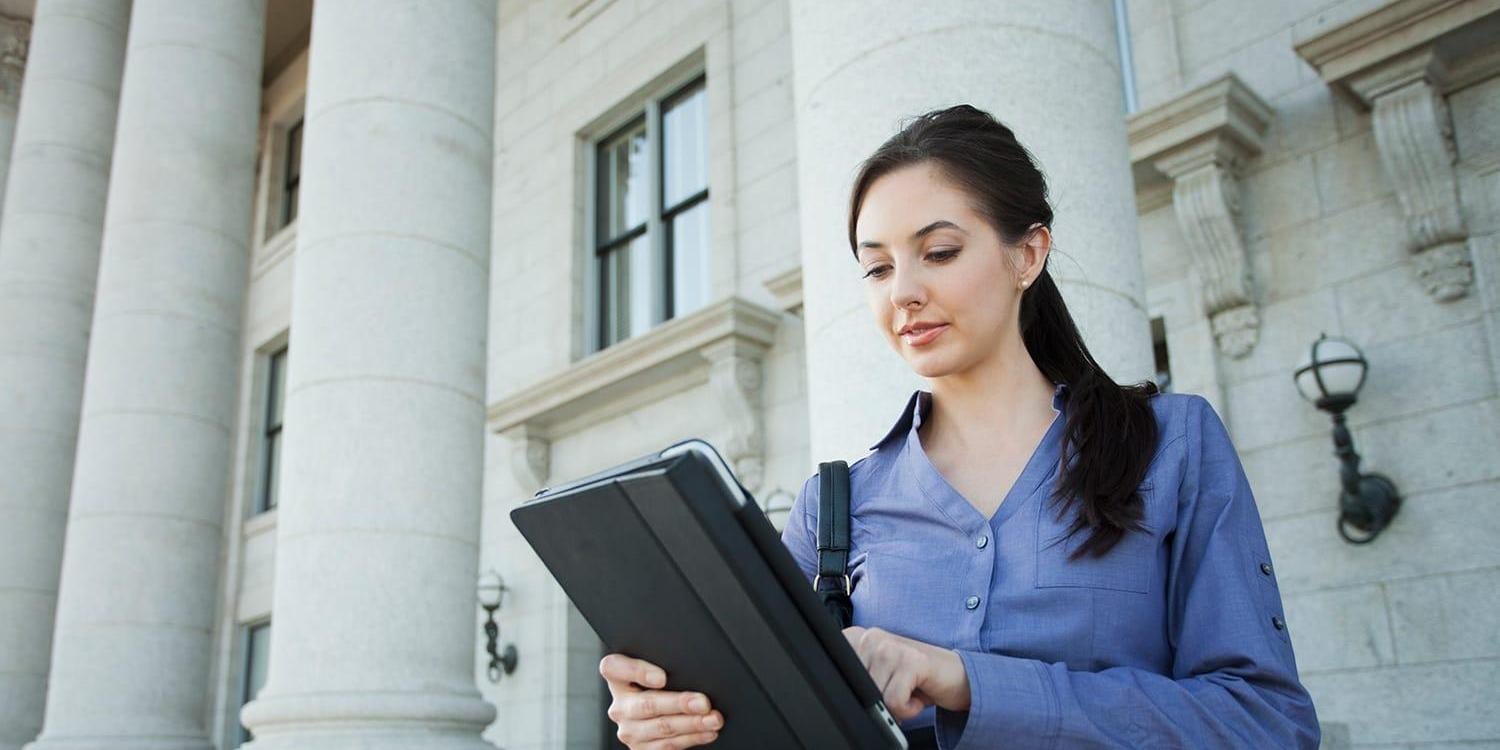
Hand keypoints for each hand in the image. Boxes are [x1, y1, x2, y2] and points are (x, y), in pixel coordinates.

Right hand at [599, 653, 723, 748]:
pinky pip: (669, 745)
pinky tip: (707, 732)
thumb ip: (666, 664)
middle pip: (646, 704)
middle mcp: (620, 706)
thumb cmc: (663, 685)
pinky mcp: (642, 749)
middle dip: (679, 703)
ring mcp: (630, 730)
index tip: (662, 677)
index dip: (637, 672)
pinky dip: (692, 738)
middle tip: (703, 703)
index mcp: (617, 679)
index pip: (614, 668)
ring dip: (692, 724)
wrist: (656, 717)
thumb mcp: (658, 670)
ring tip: (713, 719)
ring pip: (662, 727)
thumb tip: (695, 667)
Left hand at [842, 625, 971, 720]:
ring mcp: (891, 646)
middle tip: (898, 689)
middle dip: (877, 700)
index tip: (878, 686)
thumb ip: (854, 680)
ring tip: (909, 689)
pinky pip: (894, 701)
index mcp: (857, 638)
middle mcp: (871, 636)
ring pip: (874, 697)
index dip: (854, 692)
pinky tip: (919, 694)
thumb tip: (838, 699)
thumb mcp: (877, 677)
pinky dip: (908, 709)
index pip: (835, 675)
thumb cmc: (914, 678)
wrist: (955, 675)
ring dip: (895, 706)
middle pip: (855, 689)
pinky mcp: (912, 660)